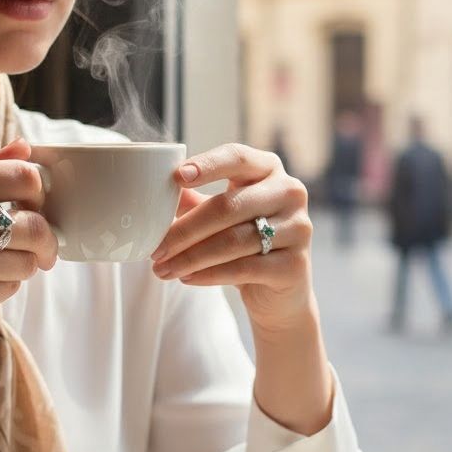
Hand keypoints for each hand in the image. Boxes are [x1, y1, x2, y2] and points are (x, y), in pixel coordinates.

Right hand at [0, 137, 59, 359]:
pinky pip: (8, 289)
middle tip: (42, 248)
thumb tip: (25, 148)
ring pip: (27, 263)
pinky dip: (2, 286)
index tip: (35, 206)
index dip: (38, 193)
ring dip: (23, 265)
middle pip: (35, 226)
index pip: (23, 177)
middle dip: (46, 240)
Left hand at [150, 143, 313, 335]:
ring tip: (162, 269)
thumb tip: (153, 192)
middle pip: (229, 206)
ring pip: (234, 241)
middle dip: (185, 230)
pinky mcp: (295, 265)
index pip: (237, 158)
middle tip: (155, 249)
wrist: (281, 293)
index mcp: (268, 169)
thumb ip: (193, 201)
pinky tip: (187, 279)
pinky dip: (210, 275)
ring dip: (191, 257)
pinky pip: (244, 268)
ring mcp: (298, 228)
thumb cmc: (245, 245)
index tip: (176, 177)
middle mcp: (289, 192)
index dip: (207, 165)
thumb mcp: (221, 218)